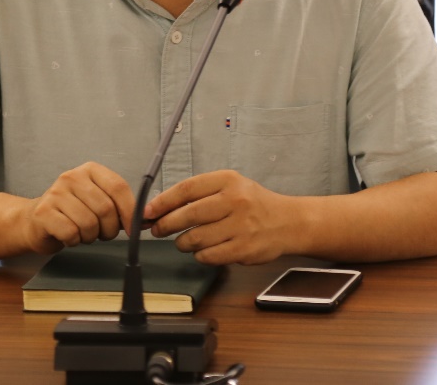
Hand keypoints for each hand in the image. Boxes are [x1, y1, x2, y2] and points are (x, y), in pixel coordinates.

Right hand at [22, 162, 134, 253]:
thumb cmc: (72, 213)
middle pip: (105, 208)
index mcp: (90, 170)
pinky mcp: (44, 212)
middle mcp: (72, 177)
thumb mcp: (98, 202)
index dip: (129, 210)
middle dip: (109, 229)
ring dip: (91, 236)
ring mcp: (56, 193)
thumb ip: (120, 207)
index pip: (118, 187)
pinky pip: (71, 232)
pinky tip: (69, 235)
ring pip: (89, 223)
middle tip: (103, 234)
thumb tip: (145, 220)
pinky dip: (74, 240)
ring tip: (83, 233)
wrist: (36, 221)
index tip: (134, 227)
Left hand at [145, 170, 294, 264]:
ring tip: (184, 240)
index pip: (187, 189)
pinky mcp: (243, 249)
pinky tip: (203, 250)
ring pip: (195, 238)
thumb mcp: (231, 186)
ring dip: (183, 242)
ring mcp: (240, 226)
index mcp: (228, 180)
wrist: (288, 222)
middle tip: (157, 229)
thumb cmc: (253, 204)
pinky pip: (208, 256)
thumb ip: (200, 194)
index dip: (163, 201)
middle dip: (166, 224)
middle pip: (188, 215)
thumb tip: (161, 207)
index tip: (148, 211)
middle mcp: (235, 201)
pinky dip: (200, 255)